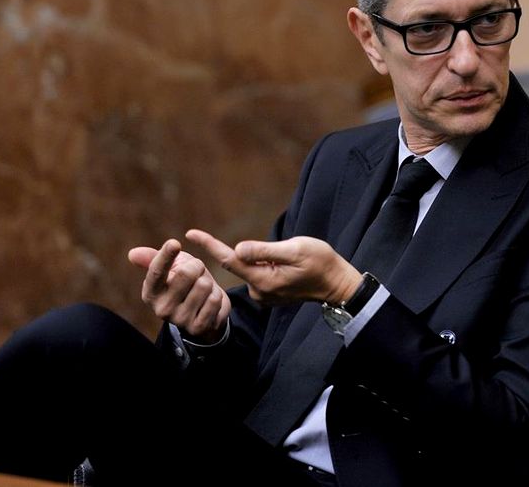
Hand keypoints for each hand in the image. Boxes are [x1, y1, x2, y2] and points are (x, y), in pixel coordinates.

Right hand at [127, 239, 230, 342]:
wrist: (203, 312)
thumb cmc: (184, 283)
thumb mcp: (170, 268)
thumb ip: (153, 259)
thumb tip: (132, 254)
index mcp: (151, 293)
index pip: (157, 271)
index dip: (166, 256)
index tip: (174, 243)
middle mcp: (161, 309)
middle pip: (186, 273)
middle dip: (197, 266)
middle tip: (196, 272)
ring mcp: (179, 320)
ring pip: (204, 285)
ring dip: (208, 282)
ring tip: (202, 289)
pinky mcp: (198, 328)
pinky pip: (215, 299)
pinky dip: (216, 295)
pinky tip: (209, 302)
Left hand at [186, 229, 362, 306]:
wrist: (338, 283)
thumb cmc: (320, 262)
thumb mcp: (295, 250)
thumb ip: (264, 251)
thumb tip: (238, 249)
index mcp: (263, 279)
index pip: (229, 260)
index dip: (209, 245)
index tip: (190, 234)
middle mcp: (260, 291)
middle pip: (240, 265)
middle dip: (247, 251)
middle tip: (283, 250)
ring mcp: (266, 294)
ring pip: (251, 269)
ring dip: (263, 259)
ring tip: (292, 259)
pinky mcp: (271, 293)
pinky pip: (260, 275)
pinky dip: (266, 265)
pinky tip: (288, 266)